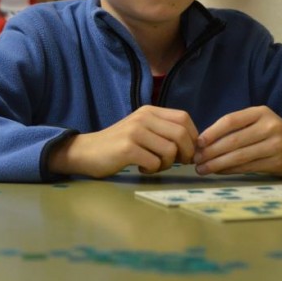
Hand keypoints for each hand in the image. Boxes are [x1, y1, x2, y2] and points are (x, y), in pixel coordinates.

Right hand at [48, 106, 197, 177]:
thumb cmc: (118, 144)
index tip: (188, 152)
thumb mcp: (142, 130)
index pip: (184, 118)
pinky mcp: (127, 148)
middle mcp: (143, 117)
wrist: (87, 151)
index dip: (193, 137)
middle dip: (186, 153)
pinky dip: (152, 169)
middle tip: (179, 163)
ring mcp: (134, 132)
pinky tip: (142, 168)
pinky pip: (154, 162)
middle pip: (181, 134)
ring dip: (167, 164)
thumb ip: (164, 131)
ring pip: (170, 150)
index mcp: (149, 111)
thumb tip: (194, 145)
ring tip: (154, 165)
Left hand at [194, 106, 281, 176]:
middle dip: (211, 151)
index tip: (198, 142)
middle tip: (195, 159)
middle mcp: (269, 126)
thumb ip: (236, 128)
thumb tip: (203, 142)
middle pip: (233, 140)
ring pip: (240, 155)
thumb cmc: (273, 134)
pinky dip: (230, 170)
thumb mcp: (258, 122)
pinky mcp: (278, 162)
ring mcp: (275, 145)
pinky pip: (248, 167)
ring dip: (217, 164)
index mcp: (260, 112)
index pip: (231, 120)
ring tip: (202, 169)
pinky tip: (219, 171)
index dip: (212, 132)